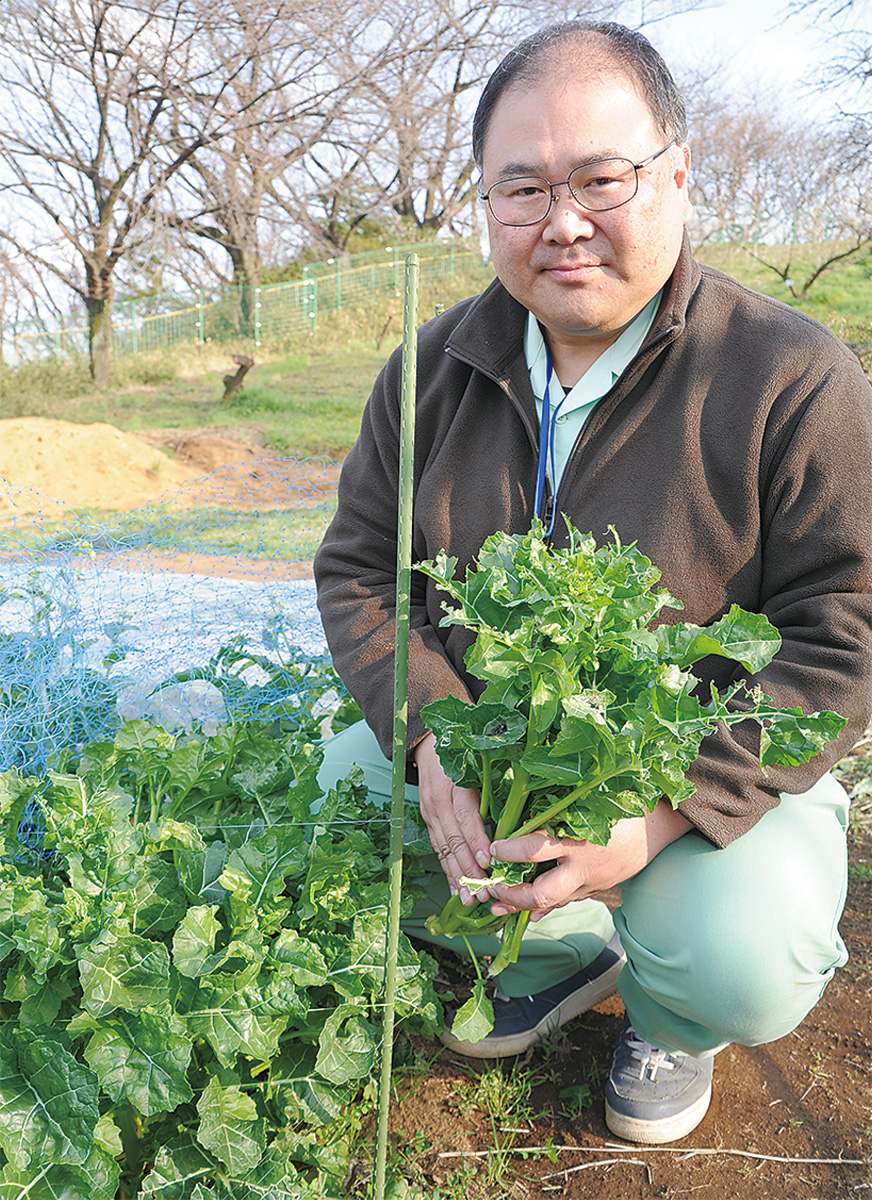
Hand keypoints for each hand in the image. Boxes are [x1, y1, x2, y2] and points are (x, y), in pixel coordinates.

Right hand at [413, 732, 492, 901]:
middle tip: (485, 891)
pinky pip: (438, 849)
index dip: (477, 840)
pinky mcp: (428, 821)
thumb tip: (527, 810)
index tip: (491, 862)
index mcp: (455, 784)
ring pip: (444, 849)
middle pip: (453, 839)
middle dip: (469, 868)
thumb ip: (500, 783)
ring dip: (457, 876)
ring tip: (470, 899)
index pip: (466, 816)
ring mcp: (430, 812)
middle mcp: (439, 800)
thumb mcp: (481, 761)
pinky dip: (447, 871)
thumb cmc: (464, 752)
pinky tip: (456, 889)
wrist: (428, 743)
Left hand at [488, 800, 692, 921]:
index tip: (494, 846)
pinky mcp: (593, 891)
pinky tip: (523, 912)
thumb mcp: (589, 803)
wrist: (656, 831)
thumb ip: (557, 808)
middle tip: (491, 887)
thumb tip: (522, 810)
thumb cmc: (618, 808)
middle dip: (512, 896)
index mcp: (580, 841)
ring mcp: (589, 884)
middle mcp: (583, 868)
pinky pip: (564, 902)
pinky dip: (543, 908)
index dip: (511, 850)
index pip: (537, 849)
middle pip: (542, 893)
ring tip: (496, 905)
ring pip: (551, 904)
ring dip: (520, 908)